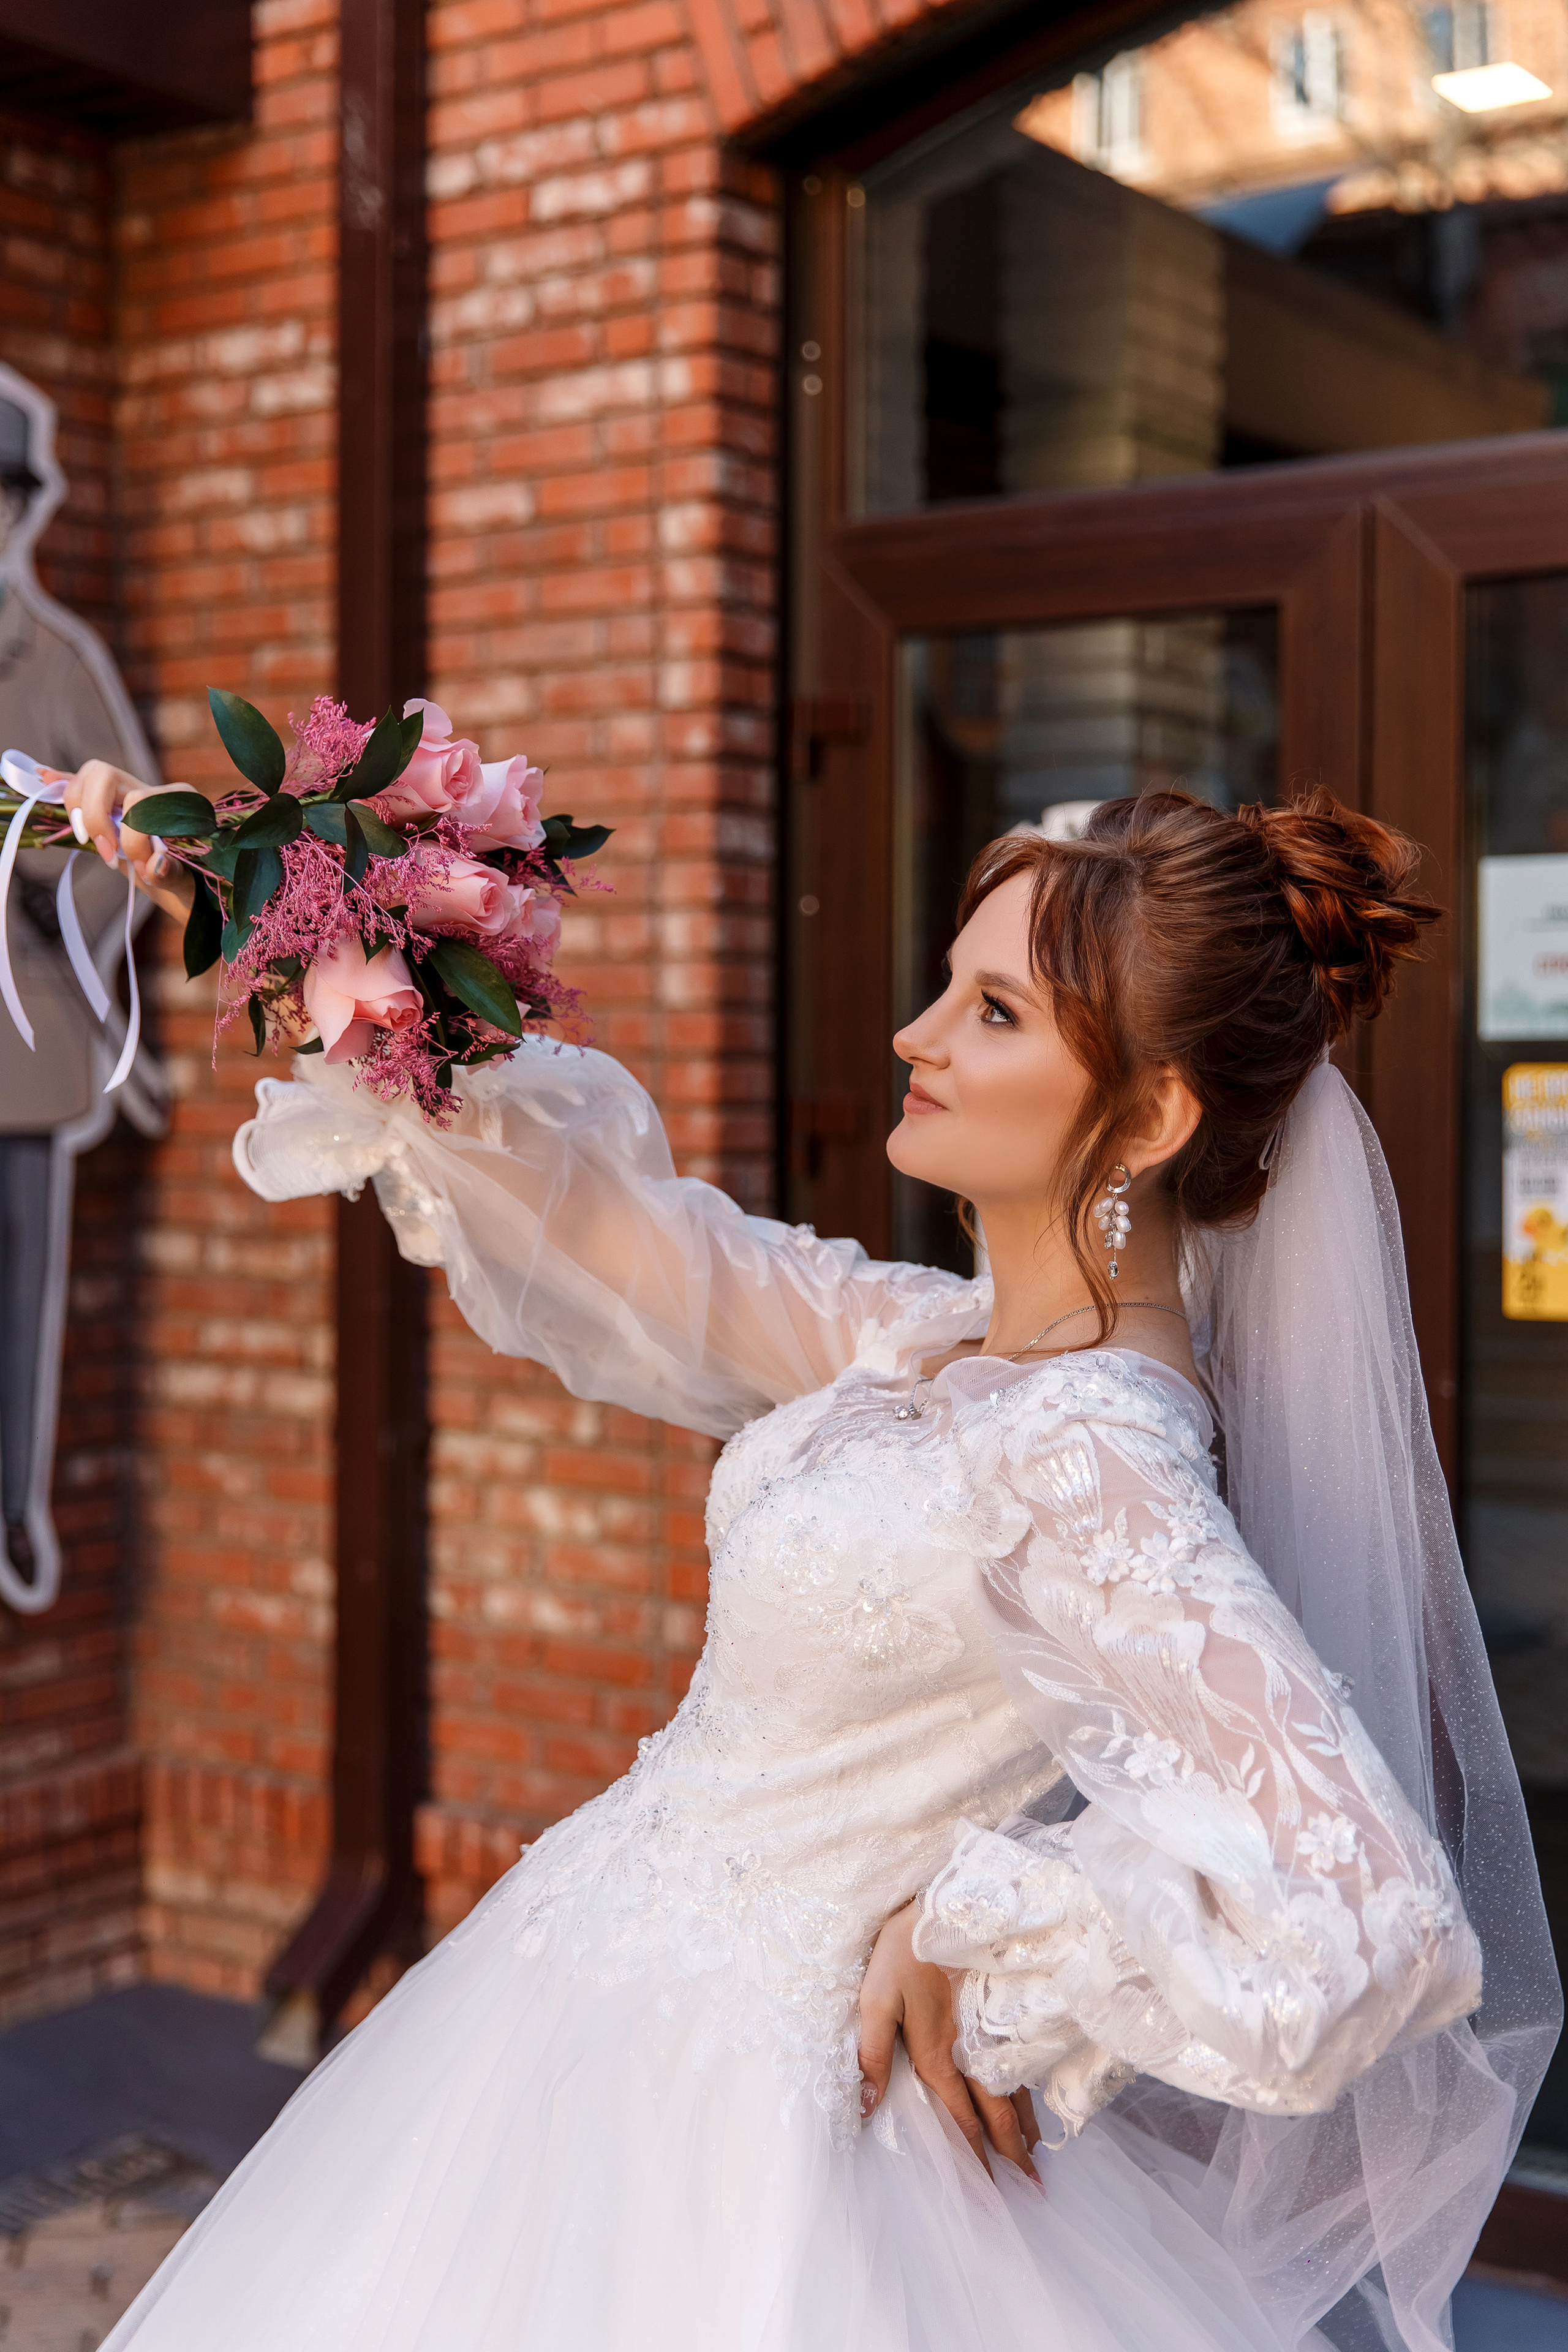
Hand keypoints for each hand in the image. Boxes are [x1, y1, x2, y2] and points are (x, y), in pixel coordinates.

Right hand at [52, 760, 194, 920]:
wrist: (190, 888)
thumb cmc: (190, 884)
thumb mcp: (186, 883)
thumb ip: (172, 873)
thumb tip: (156, 865)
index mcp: (180, 798)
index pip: (139, 802)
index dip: (134, 840)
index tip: (144, 871)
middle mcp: (153, 787)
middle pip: (103, 774)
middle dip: (95, 817)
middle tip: (107, 854)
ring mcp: (131, 790)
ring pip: (90, 775)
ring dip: (80, 809)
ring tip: (94, 842)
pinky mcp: (112, 803)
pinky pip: (82, 785)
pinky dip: (63, 782)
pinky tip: (44, 777)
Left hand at [857, 1898, 1040, 2184]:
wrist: (947, 1902)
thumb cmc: (903, 1951)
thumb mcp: (875, 2000)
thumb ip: (871, 2053)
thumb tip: (864, 2107)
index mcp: (938, 2053)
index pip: (960, 2118)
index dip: (974, 2156)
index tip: (989, 2190)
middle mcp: (970, 2049)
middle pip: (995, 2111)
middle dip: (1012, 2152)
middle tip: (1031, 2188)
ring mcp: (990, 2028)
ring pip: (1013, 2088)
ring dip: (1024, 2124)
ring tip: (1036, 2154)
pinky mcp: (999, 2008)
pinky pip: (1020, 2061)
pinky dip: (1029, 2088)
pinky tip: (1034, 2097)